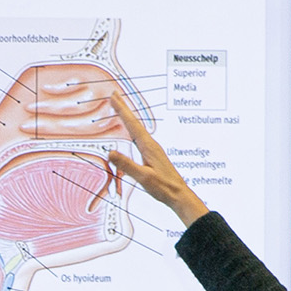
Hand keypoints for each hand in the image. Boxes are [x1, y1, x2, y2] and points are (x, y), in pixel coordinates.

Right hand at [105, 89, 207, 224]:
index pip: (132, 125)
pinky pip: (140, 137)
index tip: (114, 97)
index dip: (122, 110)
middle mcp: (151, 145)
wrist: (179, 194)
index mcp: (148, 147)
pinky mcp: (153, 155)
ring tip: (120, 109)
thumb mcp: (143, 177)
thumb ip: (127, 165)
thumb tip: (111, 152)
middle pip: (135, 123)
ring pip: (137, 129)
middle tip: (115, 95)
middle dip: (124, 108)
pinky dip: (132, 130)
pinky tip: (132, 133)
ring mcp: (153, 149)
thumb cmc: (163, 187)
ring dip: (128, 118)